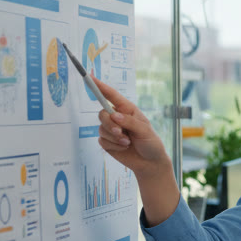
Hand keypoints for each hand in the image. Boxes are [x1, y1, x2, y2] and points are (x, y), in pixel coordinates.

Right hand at [93, 74, 179, 225]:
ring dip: (114, 137)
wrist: (150, 163)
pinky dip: (113, 145)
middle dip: (110, 124)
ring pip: (101, 128)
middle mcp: (118, 118)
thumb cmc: (151, 143)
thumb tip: (114, 116)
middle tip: (121, 132)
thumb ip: (130, 122)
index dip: (100, 86)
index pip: (111, 95)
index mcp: (128, 110)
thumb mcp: (145, 131)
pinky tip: (124, 148)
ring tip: (127, 142)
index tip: (89, 77)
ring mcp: (111, 130)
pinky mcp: (107, 142)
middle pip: (102, 114)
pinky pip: (102, 141)